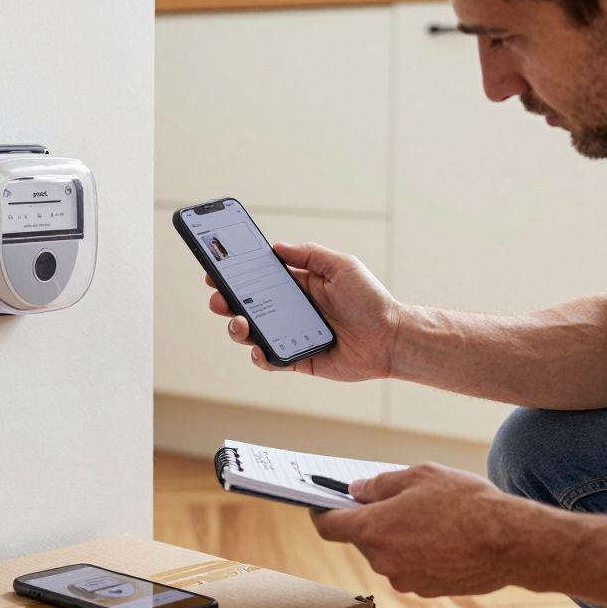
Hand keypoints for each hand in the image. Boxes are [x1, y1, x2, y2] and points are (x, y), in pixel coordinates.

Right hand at [206, 241, 401, 380]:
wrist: (391, 338)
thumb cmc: (370, 300)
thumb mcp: (342, 266)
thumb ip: (310, 255)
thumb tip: (276, 247)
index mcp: (298, 285)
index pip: (259, 278)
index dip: (235, 275)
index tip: (215, 269)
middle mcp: (290, 310)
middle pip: (247, 305)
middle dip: (226, 301)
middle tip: (218, 298)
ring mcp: (290, 335)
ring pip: (252, 333)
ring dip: (237, 328)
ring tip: (239, 322)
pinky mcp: (297, 359)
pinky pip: (270, 360)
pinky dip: (259, 356)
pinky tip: (258, 349)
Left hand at [310, 463, 531, 596]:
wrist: (510, 541)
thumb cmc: (465, 502)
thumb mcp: (420, 476)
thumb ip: (380, 484)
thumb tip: (357, 491)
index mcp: (374, 529)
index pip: (328, 527)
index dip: (319, 513)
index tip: (318, 504)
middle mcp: (383, 560)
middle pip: (362, 538)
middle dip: (373, 519)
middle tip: (396, 500)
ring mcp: (404, 579)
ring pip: (388, 553)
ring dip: (398, 536)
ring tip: (430, 516)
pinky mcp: (426, 590)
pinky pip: (410, 566)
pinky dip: (417, 552)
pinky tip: (443, 536)